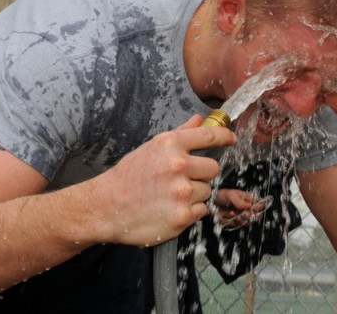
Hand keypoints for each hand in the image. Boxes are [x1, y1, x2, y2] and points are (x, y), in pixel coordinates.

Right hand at [89, 114, 235, 245]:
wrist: (104, 207)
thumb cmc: (129, 177)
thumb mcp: (151, 149)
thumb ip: (179, 134)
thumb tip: (200, 119)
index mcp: (170, 145)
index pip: (209, 136)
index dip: (225, 137)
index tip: (232, 139)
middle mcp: (177, 166)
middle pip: (213, 168)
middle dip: (201, 174)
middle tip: (181, 179)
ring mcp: (180, 192)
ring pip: (206, 191)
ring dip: (194, 195)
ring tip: (169, 196)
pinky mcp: (181, 216)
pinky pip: (201, 210)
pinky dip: (190, 212)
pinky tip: (169, 208)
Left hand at [214, 188, 271, 229]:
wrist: (211, 202)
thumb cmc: (222, 195)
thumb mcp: (231, 195)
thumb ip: (240, 202)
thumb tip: (249, 206)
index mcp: (249, 199)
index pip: (261, 204)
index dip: (259, 208)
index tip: (253, 209)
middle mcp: (247, 208)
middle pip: (256, 216)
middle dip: (250, 216)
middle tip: (244, 214)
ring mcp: (241, 215)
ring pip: (248, 222)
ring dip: (242, 220)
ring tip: (234, 215)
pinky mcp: (234, 221)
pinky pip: (237, 225)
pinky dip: (233, 222)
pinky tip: (229, 215)